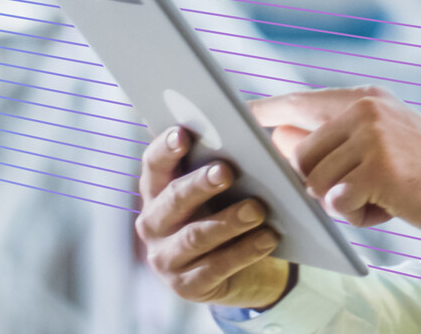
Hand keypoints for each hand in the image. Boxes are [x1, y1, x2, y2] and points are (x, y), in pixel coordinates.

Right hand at [135, 126, 292, 307]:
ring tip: (256, 209)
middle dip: (200, 184)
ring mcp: (165, 258)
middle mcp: (152, 224)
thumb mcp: (221, 190)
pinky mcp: (187, 287)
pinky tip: (268, 238)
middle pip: (173, 199)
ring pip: (196, 236)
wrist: (240, 270)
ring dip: (228, 221)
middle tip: (227, 171)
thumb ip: (221, 167)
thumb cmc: (227, 212)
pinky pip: (216, 267)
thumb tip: (243, 144)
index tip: (183, 133)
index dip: (165, 148)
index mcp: (156, 191)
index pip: (153, 164)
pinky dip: (245, 251)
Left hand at [251, 85, 420, 244]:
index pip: (300, 101)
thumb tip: (279, 142)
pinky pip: (337, 202)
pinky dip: (358, 215)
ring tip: (380, 198)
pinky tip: (389, 207)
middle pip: (299, 153)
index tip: (237, 117)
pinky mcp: (378, 167)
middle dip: (317, 183)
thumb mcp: (382, 147)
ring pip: (315, 180)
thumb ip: (336, 141)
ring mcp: (373, 135)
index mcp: (366, 98)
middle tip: (358, 192)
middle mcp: (366, 108)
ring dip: (341, 203)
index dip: (266, 111)